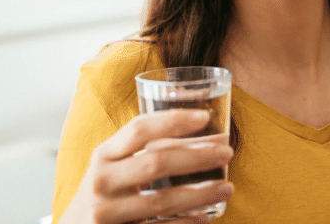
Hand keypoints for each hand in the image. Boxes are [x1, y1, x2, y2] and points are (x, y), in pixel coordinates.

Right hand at [61, 109, 233, 223]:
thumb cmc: (104, 192)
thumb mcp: (111, 166)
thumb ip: (141, 150)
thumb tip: (203, 134)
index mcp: (103, 155)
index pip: (139, 129)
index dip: (172, 120)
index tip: (204, 117)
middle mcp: (102, 181)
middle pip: (155, 162)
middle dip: (197, 156)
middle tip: (226, 152)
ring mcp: (107, 213)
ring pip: (162, 201)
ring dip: (201, 193)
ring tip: (227, 186)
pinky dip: (185, 223)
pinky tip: (206, 216)